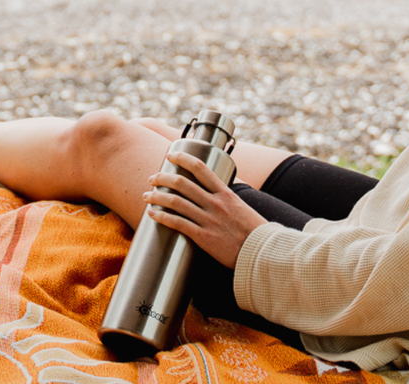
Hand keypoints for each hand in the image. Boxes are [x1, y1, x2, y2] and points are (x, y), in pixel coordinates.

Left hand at [142, 151, 267, 267]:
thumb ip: (226, 198)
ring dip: (157, 197)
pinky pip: (178, 223)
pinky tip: (152, 215)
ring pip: (176, 202)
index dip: (182, 159)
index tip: (171, 156)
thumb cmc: (253, 230)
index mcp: (225, 193)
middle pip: (183, 183)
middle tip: (152, 178)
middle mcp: (215, 203)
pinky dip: (162, 217)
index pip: (200, 168)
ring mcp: (209, 220)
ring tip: (147, 195)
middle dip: (163, 178)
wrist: (262, 252)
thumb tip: (215, 191)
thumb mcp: (241, 206)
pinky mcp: (203, 237)